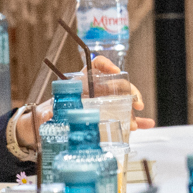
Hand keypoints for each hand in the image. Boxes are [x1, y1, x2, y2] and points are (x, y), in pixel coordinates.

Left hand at [31, 56, 154, 143]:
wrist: (46, 128)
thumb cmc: (46, 115)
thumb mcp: (45, 112)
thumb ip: (47, 113)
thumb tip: (49, 113)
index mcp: (81, 83)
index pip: (95, 65)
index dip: (107, 65)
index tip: (117, 72)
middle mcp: (95, 90)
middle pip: (116, 84)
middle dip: (130, 91)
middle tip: (136, 103)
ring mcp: (102, 103)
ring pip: (123, 100)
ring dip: (134, 109)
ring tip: (139, 121)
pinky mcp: (106, 117)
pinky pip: (124, 116)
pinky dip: (137, 120)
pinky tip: (147, 124)